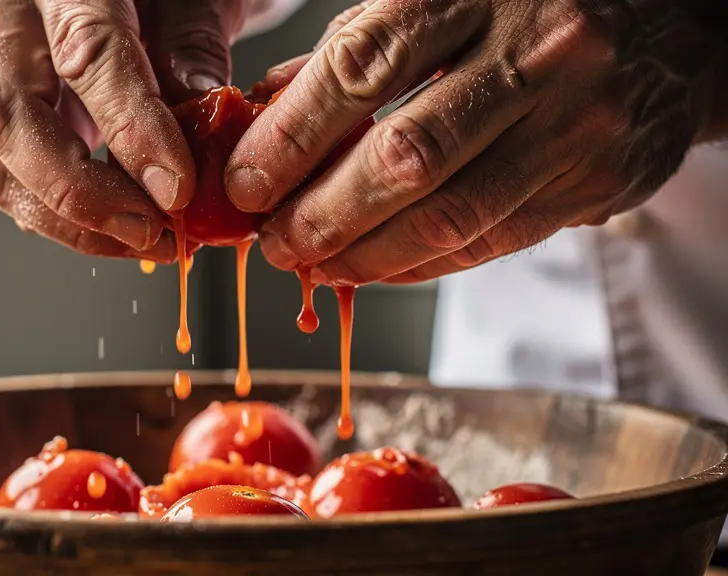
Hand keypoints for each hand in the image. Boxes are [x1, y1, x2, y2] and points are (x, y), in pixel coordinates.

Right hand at [0, 0, 248, 260]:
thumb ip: (192, 42)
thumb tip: (198, 121)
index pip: (85, 53)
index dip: (132, 128)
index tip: (175, 185)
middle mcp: (3, 19)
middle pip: (9, 118)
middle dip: (81, 192)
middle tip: (149, 228)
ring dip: (68, 220)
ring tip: (141, 239)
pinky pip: (5, 177)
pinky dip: (59, 217)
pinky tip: (112, 228)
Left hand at [226, 0, 724, 283]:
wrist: (673, 28)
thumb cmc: (530, 7)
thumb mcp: (440, 0)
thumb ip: (355, 52)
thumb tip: (264, 115)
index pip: (361, 67)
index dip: (290, 137)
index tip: (244, 184)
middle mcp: (537, 50)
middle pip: (403, 156)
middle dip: (320, 213)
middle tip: (273, 243)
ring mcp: (578, 120)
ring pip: (449, 215)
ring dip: (364, 256)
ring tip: (313, 263)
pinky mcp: (600, 181)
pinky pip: (492, 242)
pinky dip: (420, 265)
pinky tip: (375, 268)